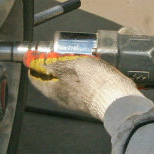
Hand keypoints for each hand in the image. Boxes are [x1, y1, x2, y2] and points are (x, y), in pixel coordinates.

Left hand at [25, 52, 141, 119]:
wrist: (118, 99)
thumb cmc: (95, 81)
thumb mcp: (72, 65)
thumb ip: (55, 64)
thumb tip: (40, 63)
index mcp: (53, 90)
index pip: (35, 77)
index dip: (35, 64)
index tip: (37, 54)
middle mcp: (61, 98)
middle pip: (50, 79)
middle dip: (52, 65)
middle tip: (58, 52)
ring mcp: (75, 100)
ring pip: (65, 82)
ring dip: (67, 69)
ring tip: (75, 57)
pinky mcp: (89, 100)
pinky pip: (78, 85)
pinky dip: (79, 76)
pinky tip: (88, 68)